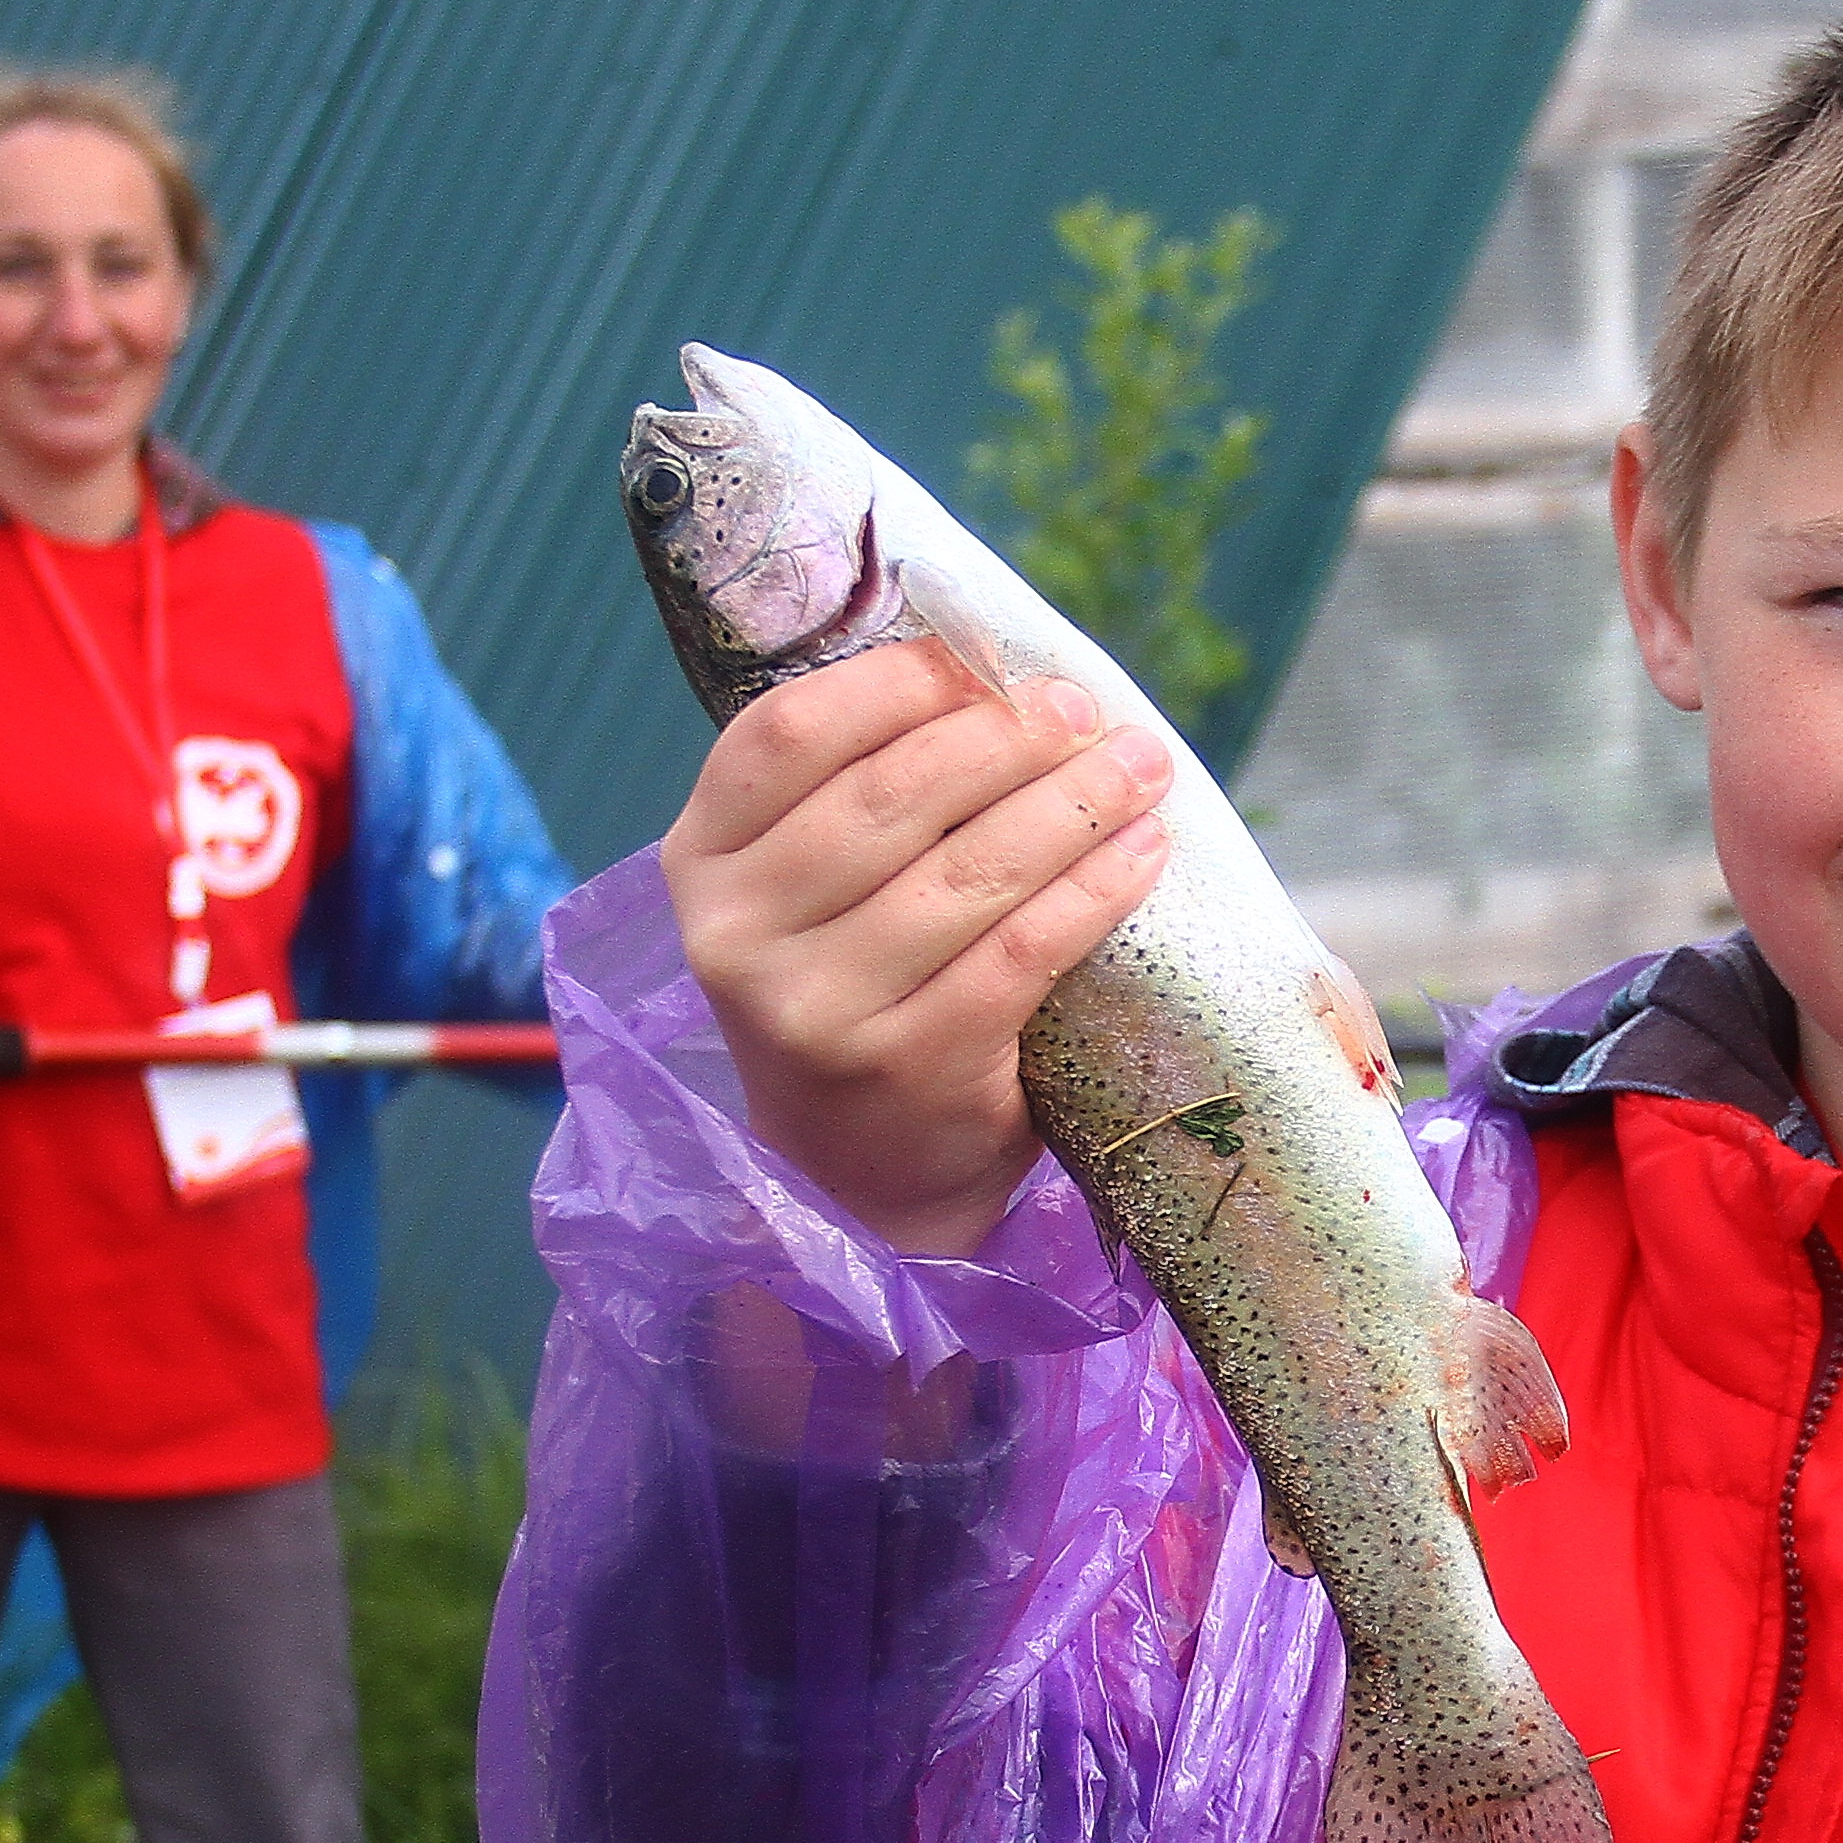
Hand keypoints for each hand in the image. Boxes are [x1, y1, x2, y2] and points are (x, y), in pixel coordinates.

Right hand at [660, 636, 1175, 1256]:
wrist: (852, 1177)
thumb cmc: (849, 991)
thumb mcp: (806, 893)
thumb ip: (856, 794)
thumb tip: (998, 672)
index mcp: (701, 861)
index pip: (791, 734)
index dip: (897, 683)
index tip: (985, 665)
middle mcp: (740, 936)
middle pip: (890, 796)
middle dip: (1006, 738)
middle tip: (1083, 713)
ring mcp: (819, 1010)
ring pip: (968, 871)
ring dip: (1072, 805)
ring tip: (1138, 769)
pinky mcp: (909, 1066)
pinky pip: (1021, 952)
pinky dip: (1093, 892)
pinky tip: (1141, 855)